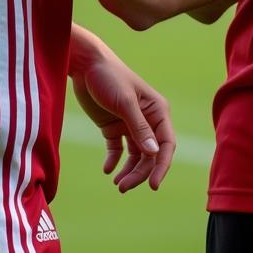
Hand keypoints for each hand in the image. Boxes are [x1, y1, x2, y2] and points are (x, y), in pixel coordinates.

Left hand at [70, 46, 175, 193]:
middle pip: (150, 154)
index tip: (153, 186)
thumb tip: (155, 153)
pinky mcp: (113, 126)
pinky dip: (114, 161)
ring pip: (136, 155)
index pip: (166, 144)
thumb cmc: (109, 77)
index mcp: (157, 110)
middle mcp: (147, 119)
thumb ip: (139, 128)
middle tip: (123, 188)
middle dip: (140, 173)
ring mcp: (130, 123)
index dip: (162, 166)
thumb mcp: (124, 102)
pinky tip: (107, 169)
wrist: (85, 64)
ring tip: (116, 184)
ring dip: (128, 171)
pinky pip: (118, 149)